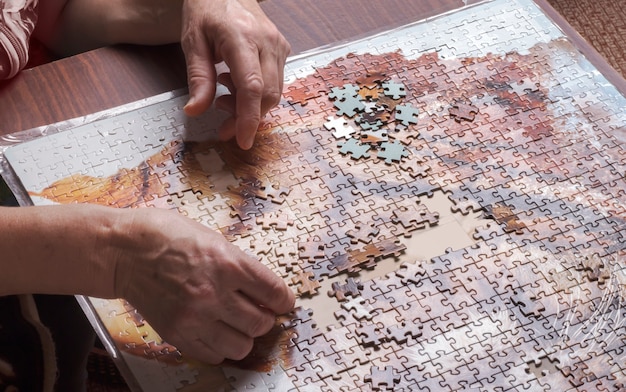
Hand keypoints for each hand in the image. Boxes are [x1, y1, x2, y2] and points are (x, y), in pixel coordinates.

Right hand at [114, 208, 294, 363]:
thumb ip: (238, 263)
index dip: (284, 300)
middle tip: (260, 311)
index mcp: (228, 263)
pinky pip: (213, 355)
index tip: (283, 302)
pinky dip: (220, 347)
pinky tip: (216, 331)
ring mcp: (194, 317)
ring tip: (238, 324)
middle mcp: (214, 294)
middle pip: (261, 323)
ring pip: (241, 346)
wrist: (123, 251)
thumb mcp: (212, 237)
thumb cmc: (165, 235)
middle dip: (266, 318)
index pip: (274, 293)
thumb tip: (260, 286)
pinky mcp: (177, 334)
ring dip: (245, 336)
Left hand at [180, 0, 289, 149]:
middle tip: (223, 125)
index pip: (252, 87)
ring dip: (251, 106)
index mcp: (242, 38)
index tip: (242, 140)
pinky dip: (257, 94)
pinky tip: (236, 84)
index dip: (248, 118)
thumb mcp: (192, 41)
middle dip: (247, 118)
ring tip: (224, 95)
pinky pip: (275, 83)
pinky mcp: (283, 50)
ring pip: (274, 92)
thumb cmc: (208, 9)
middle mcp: (267, 42)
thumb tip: (196, 111)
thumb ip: (198, 78)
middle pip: (267, 95)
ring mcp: (279, 46)